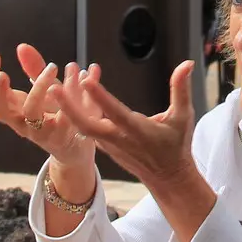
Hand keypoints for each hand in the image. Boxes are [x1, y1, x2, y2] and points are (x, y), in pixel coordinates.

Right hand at [0, 45, 97, 186]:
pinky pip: (64, 114)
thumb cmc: (55, 117)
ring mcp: (40, 133)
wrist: (76, 149)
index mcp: (14, 111)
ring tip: (53, 66)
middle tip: (4, 73)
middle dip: (0, 91)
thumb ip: (34, 69)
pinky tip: (85, 73)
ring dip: (39, 87)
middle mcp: (22, 124)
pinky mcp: (62, 138)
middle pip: (1, 111)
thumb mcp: (44, 91)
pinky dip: (75, 93)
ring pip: (31, 112)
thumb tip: (22, 46)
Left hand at [49, 58, 204, 201]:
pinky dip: (74, 115)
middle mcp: (119, 139)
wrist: (168, 177)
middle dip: (69, 107)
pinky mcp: (104, 146)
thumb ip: (181, 89)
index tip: (87, 79)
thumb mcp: (183, 117)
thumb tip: (187, 63)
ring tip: (55, 87)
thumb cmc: (176, 145)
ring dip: (68, 109)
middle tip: (53, 87)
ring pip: (83, 127)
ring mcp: (109, 145)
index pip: (115, 112)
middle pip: (87, 125)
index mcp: (138, 131)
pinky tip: (65, 99)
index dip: (100, 97)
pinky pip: (86, 130)